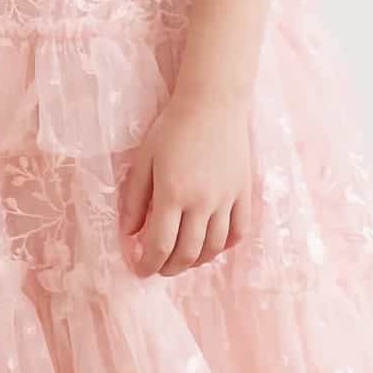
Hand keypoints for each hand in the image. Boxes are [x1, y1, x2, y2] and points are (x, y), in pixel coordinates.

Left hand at [118, 85, 252, 277]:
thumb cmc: (173, 127)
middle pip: (187, 254)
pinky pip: (238, 232)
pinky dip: (224, 246)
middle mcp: (202, 202)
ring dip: (195, 262)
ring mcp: (226, 199)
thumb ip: (134, 199)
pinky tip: (211, 245)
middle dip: (168, 268)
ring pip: (213, 249)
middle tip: (158, 267)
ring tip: (181, 259)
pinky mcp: (244, 193)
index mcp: (172, 193)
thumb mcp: (144, 159)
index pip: (159, 245)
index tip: (139, 269)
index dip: (147, 265)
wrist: (213, 102)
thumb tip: (128, 234)